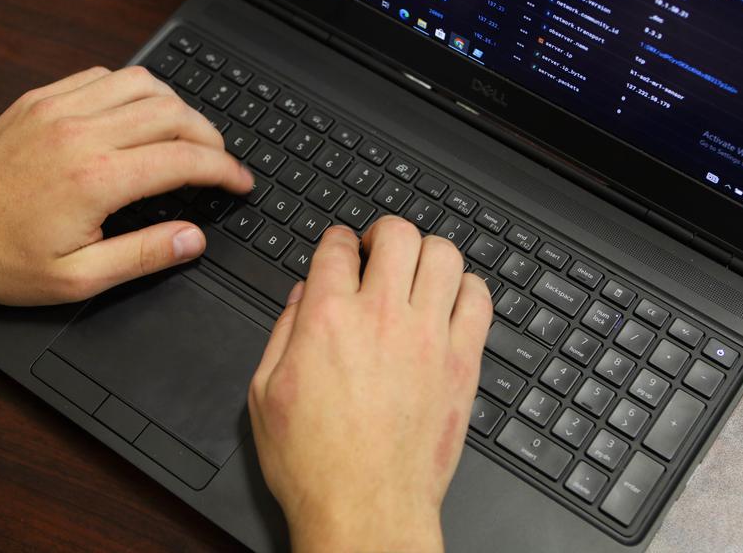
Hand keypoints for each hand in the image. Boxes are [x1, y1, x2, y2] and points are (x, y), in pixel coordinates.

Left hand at [0, 66, 252, 304]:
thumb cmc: (2, 258)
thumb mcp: (78, 279)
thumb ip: (143, 256)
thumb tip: (194, 238)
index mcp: (95, 179)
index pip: (184, 159)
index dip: (224, 170)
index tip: (240, 182)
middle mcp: (81, 133)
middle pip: (173, 113)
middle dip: (210, 137)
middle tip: (220, 163)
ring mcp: (59, 108)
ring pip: (143, 84)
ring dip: (177, 107)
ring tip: (188, 136)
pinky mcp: (42, 99)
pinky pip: (105, 76)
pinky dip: (136, 91)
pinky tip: (141, 116)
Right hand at [249, 218, 492, 551]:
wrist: (366, 509)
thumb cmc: (315, 463)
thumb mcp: (264, 393)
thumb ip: (282, 332)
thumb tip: (302, 296)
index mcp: (328, 319)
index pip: (338, 247)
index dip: (337, 240)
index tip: (341, 248)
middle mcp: (382, 317)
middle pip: (397, 234)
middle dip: (384, 234)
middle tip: (378, 251)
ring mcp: (429, 337)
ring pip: (444, 255)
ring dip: (427, 254)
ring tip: (416, 271)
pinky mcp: (461, 362)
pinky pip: (479, 299)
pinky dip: (466, 288)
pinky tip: (450, 302)